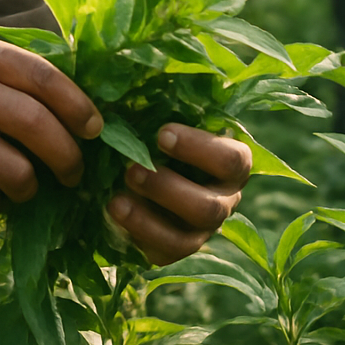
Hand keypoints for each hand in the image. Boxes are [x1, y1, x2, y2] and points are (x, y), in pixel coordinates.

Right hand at [0, 34, 101, 216]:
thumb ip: (20, 80)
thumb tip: (92, 114)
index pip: (44, 77)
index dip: (78, 107)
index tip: (95, 130)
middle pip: (36, 125)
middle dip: (67, 157)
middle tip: (74, 172)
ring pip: (16, 172)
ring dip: (29, 188)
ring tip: (23, 185)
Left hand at [107, 124, 251, 265]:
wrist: (146, 169)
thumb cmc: (160, 136)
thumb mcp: (168, 121)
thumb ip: (163, 110)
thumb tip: (136, 88)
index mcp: (232, 165)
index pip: (232, 161)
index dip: (198, 149)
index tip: (161, 133)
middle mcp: (224, 202)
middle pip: (209, 209)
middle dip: (166, 190)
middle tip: (131, 170)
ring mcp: (201, 232)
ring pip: (186, 241)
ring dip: (147, 221)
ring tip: (115, 201)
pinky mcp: (174, 251)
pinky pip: (161, 256)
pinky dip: (135, 238)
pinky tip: (112, 218)